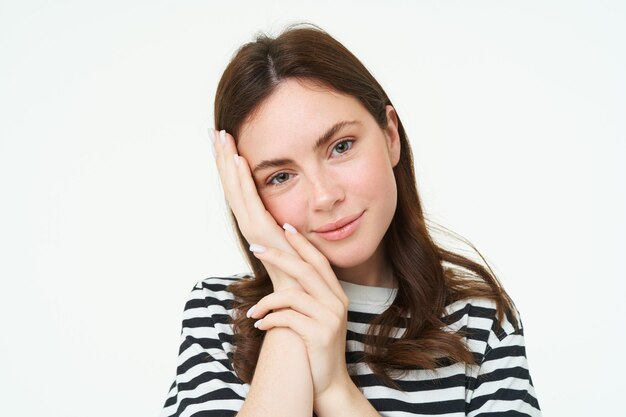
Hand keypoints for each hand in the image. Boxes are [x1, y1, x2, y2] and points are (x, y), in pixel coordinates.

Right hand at [211, 128, 299, 289]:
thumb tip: (287, 212)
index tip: (223, 139)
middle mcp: (249, 220)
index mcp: (255, 219)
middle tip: (212, 130)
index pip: (239, 185)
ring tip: (219, 136)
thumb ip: (286, 222)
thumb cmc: (299, 264)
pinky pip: (248, 198)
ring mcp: (252, 224)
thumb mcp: (291, 234)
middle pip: (231, 182)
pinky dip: (241, 178)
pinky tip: (237, 158)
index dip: (228, 163)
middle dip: (221, 155)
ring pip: (235, 186)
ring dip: (226, 160)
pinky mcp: (261, 229)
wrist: (300, 290)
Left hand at [246, 225, 352, 401]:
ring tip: (252, 312)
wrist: (328, 382)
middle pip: (304, 270)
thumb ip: (306, 296)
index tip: (283, 226)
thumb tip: (284, 273)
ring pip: (292, 295)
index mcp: (336, 294)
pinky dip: (269, 320)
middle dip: (278, 255)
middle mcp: (337, 302)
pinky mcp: (320, 334)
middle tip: (255, 247)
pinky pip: (287, 318)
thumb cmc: (315, 347)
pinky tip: (260, 326)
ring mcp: (330, 318)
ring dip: (265, 302)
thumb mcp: (316, 317)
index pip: (318, 261)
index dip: (301, 243)